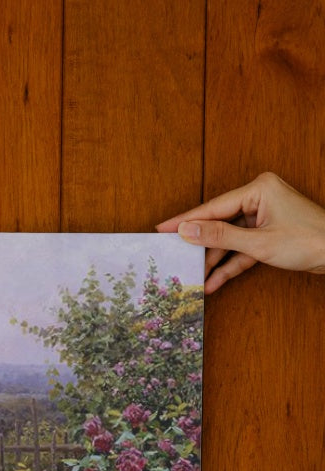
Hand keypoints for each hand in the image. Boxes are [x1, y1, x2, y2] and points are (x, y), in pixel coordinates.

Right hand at [157, 171, 324, 293]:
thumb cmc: (309, 241)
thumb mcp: (259, 242)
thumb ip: (220, 236)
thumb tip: (187, 230)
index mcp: (258, 189)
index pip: (213, 207)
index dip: (186, 220)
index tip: (162, 228)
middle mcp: (260, 198)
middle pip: (219, 223)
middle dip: (200, 245)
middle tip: (174, 255)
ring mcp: (264, 217)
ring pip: (230, 239)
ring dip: (214, 260)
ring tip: (195, 278)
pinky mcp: (269, 234)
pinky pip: (243, 248)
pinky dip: (231, 264)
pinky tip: (214, 281)